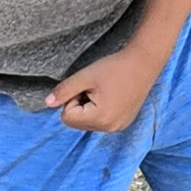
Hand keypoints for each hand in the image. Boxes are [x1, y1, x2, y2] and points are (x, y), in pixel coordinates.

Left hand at [46, 49, 162, 134]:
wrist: (143, 63)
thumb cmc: (114, 67)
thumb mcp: (85, 76)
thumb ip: (65, 90)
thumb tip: (47, 103)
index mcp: (100, 118)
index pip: (67, 118)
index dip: (71, 99)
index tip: (86, 86)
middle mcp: (110, 128)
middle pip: (77, 122)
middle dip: (80, 105)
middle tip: (94, 88)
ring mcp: (118, 127)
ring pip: (88, 122)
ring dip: (89, 107)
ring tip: (103, 91)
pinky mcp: (123, 123)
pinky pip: (101, 122)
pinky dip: (100, 110)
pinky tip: (111, 95)